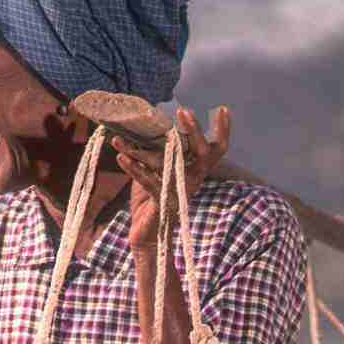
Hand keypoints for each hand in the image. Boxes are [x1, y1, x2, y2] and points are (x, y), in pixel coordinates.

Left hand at [119, 104, 229, 246]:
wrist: (145, 235)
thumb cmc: (152, 197)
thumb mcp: (156, 168)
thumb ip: (156, 148)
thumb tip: (144, 121)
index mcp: (195, 169)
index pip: (216, 149)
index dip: (223, 131)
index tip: (223, 109)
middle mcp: (193, 179)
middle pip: (202, 153)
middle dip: (195, 131)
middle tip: (184, 111)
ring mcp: (180, 191)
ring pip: (165, 164)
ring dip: (139, 150)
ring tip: (119, 138)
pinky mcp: (164, 202)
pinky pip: (148, 182)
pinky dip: (133, 169)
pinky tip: (121, 157)